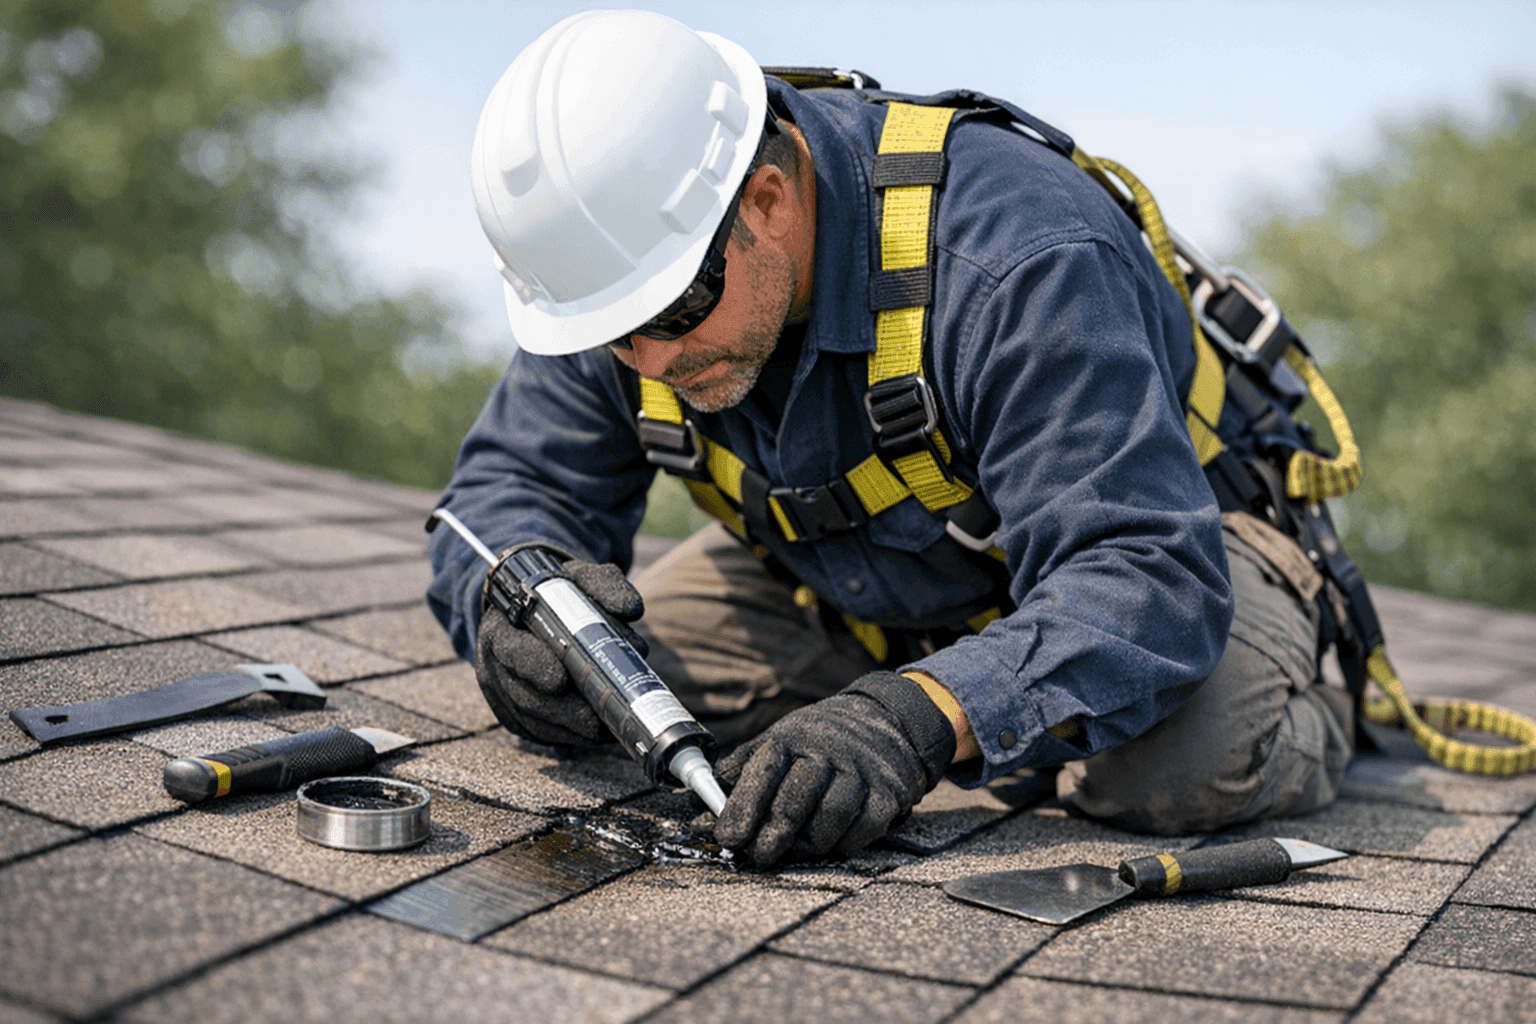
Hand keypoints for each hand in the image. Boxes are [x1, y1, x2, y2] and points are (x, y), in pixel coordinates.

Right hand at [475, 548, 645, 746]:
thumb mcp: (575, 581)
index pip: (510, 650)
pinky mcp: (515, 717)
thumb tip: (632, 610)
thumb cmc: (555, 598)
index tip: (560, 679)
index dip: (533, 666)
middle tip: (597, 718)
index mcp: (501, 628)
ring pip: (533, 720)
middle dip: (562, 712)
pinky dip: (569, 737)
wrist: (531, 613)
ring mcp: (502, 695)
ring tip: (607, 728)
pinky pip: (540, 733)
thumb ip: (601, 586)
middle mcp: (494, 665)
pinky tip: (598, 734)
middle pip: (523, 696)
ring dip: (570, 730)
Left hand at [705, 672, 956, 866]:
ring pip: (829, 823)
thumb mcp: (774, 743)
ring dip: (808, 844)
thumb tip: (692, 806)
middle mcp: (826, 754)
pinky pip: (863, 832)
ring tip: (797, 846)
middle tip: (759, 855)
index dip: (741, 809)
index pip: (761, 774)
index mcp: (790, 740)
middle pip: (794, 804)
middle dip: (771, 837)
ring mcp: (860, 774)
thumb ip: (735, 773)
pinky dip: (845, 844)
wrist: (884, 722)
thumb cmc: (815, 742)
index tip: (727, 838)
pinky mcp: (888, 795)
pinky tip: (833, 840)